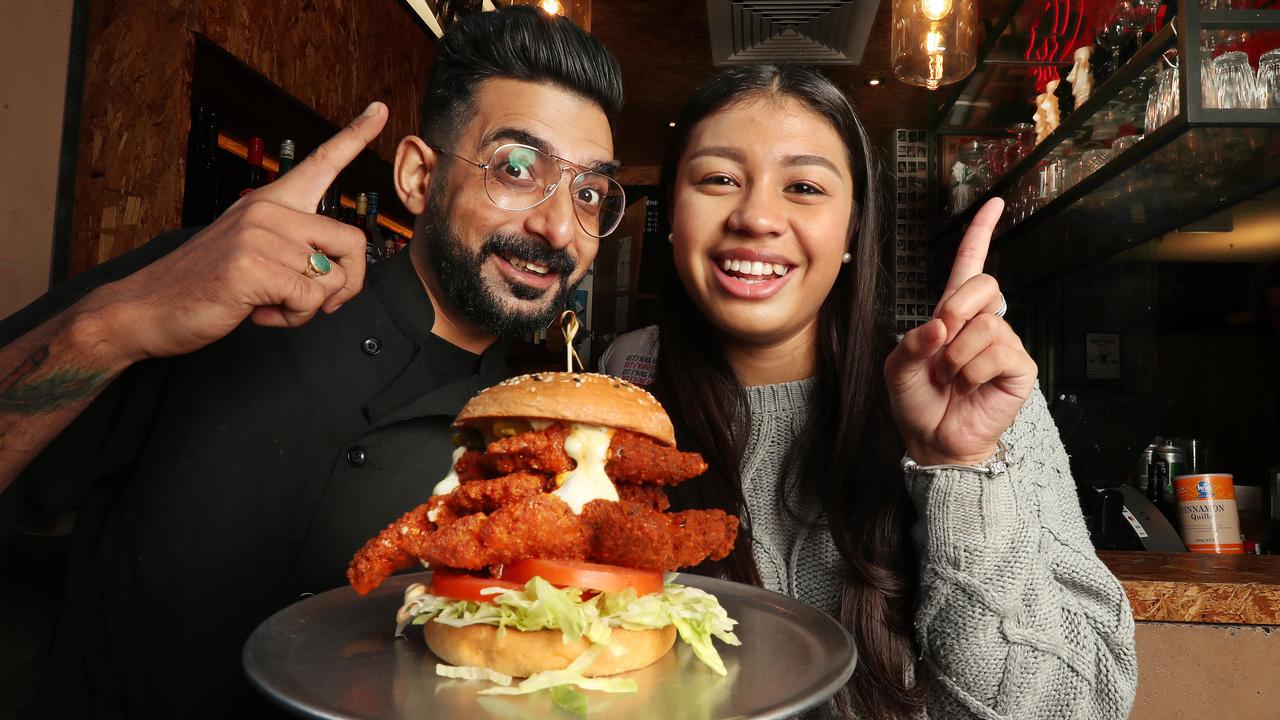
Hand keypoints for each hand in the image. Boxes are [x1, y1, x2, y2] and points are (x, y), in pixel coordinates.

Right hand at [80, 102, 388, 363]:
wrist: (146, 308)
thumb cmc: (204, 286)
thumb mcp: (253, 253)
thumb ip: (293, 249)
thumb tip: (336, 270)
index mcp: (270, 202)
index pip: (321, 162)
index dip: (355, 137)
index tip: (380, 110)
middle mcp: (268, 210)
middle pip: (353, 243)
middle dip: (345, 284)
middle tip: (312, 301)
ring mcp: (260, 236)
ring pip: (332, 279)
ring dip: (309, 307)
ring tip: (270, 303)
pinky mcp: (254, 267)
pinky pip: (310, 300)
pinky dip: (294, 318)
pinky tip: (259, 312)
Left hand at [883, 198, 1037, 465]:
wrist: (932, 440)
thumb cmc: (917, 401)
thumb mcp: (897, 366)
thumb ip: (912, 341)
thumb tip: (940, 326)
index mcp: (952, 314)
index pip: (969, 265)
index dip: (980, 234)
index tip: (992, 203)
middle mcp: (983, 323)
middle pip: (984, 284)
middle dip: (956, 309)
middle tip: (940, 344)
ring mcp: (1005, 344)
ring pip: (984, 326)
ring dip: (956, 356)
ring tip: (950, 378)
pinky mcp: (1019, 368)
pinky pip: (996, 353)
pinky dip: (971, 372)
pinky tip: (968, 386)